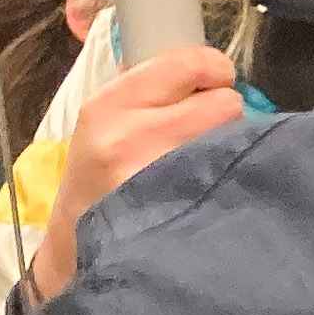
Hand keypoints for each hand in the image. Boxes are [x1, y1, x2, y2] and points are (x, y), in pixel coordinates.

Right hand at [25, 44, 247, 302]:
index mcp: (107, 106)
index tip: (212, 84)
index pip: (189, 63)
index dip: (212, 70)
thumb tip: (207, 65)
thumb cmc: (99, 179)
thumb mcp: (104, 124)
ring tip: (202, 164)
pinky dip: (233, 177)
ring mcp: (159, 178)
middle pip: (226, 103)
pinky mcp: (185, 213)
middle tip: (204, 134)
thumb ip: (149, 90)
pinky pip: (235, 177)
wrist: (76, 251)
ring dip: (231, 147)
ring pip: (237, 140)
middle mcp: (130, 138)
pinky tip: (210, 189)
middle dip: (223, 114)